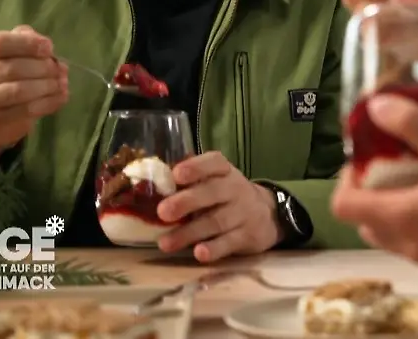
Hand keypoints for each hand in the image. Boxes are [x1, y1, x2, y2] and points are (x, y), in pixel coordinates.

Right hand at [0, 25, 67, 155]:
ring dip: (47, 86)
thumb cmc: (7, 72)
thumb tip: (47, 48)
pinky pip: (26, 110)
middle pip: (12, 68)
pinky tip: (61, 96)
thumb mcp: (15, 49)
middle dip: (43, 68)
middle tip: (60, 69)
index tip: (49, 48)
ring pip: (19, 91)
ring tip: (61, 83)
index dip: (27, 44)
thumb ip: (29, 40)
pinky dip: (49, 102)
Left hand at [156, 151, 281, 261]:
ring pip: (216, 221)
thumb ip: (188, 183)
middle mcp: (235, 189)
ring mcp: (243, 213)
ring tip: (165, 243)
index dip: (195, 167)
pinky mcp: (248, 236)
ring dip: (189, 233)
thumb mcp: (214, 182)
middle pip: (213, 192)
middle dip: (186, 202)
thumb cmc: (227, 196)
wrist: (268, 215)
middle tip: (162, 212)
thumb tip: (149, 186)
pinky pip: (230, 242)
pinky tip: (199, 254)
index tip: (176, 175)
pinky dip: (214, 248)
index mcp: (224, 171)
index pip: (213, 163)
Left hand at [331, 94, 417, 283]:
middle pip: (366, 221)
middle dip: (373, 192)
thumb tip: (376, 106)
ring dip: (398, 208)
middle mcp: (408, 247)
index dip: (347, 178)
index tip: (368, 157)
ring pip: (394, 235)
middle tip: (397, 165)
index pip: (343, 205)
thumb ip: (415, 126)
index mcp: (401, 219)